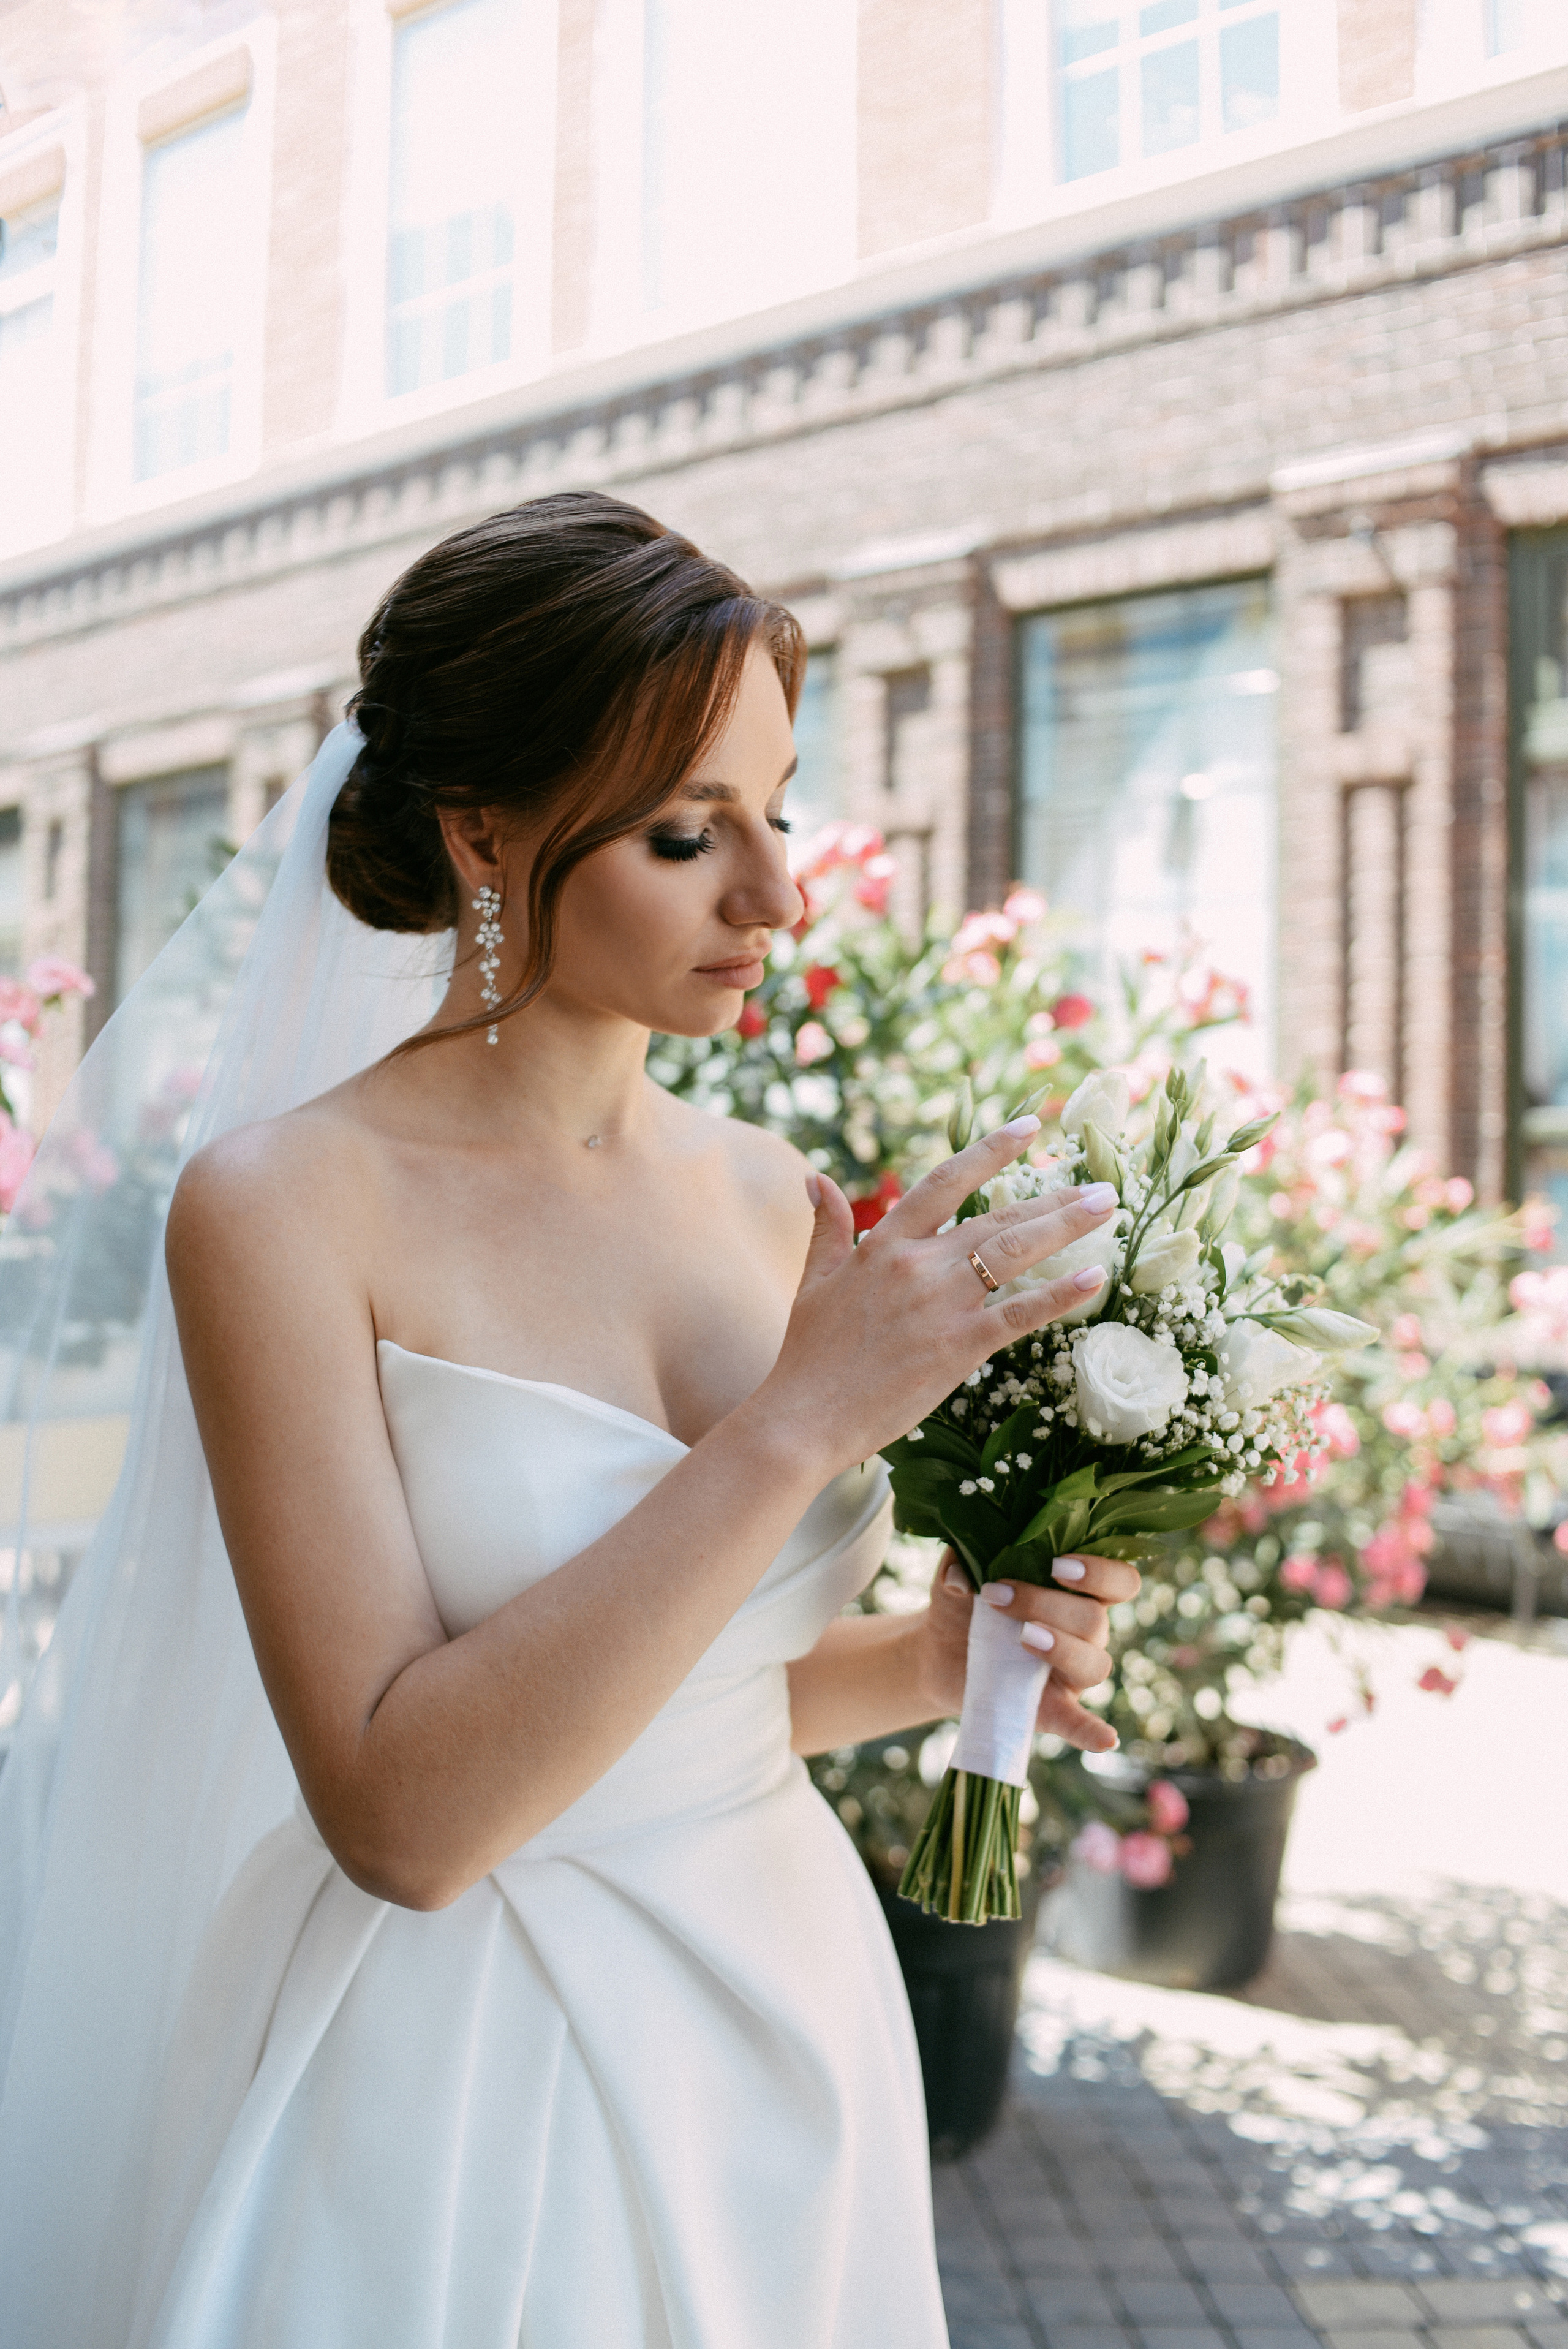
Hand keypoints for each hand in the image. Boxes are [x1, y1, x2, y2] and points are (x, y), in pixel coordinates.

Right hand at [756, 1120, 1119, 1477]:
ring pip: (1015, 1253)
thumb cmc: (807, 1354)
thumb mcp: (812, 1280)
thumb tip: (815, 1178)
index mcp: (884, 1244)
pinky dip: (1061, 1294)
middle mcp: (918, 1264)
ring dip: (1066, 1227)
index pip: (945, 1180)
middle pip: (996, 1215)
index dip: (990, 1150)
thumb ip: (826, 1227)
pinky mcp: (959, 1346)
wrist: (804, 1415)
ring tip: (1108, 1209)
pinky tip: (1094, 1277)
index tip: (1031, 1128)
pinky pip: (1020, 1313)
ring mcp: (941, 1304)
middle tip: (1100, 1183)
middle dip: (1052, 1196)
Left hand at [915, 1548, 1139, 1754]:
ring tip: (1022, 1639)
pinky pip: (1079, 1724)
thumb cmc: (965, 1602)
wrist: (939, 1650)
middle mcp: (1085, 1633)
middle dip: (1045, 1604)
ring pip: (1094, 1664)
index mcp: (1076, 1592)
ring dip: (1062, 1649)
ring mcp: (1071, 1674)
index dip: (1100, 1572)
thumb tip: (959, 1579)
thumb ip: (960, 1565)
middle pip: (1094, 1619)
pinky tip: (1105, 1741)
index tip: (1057, 1564)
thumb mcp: (960, 1575)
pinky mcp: (1050, 1710)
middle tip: (996, 1595)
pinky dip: (1092, 1732)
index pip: (1119, 1581)